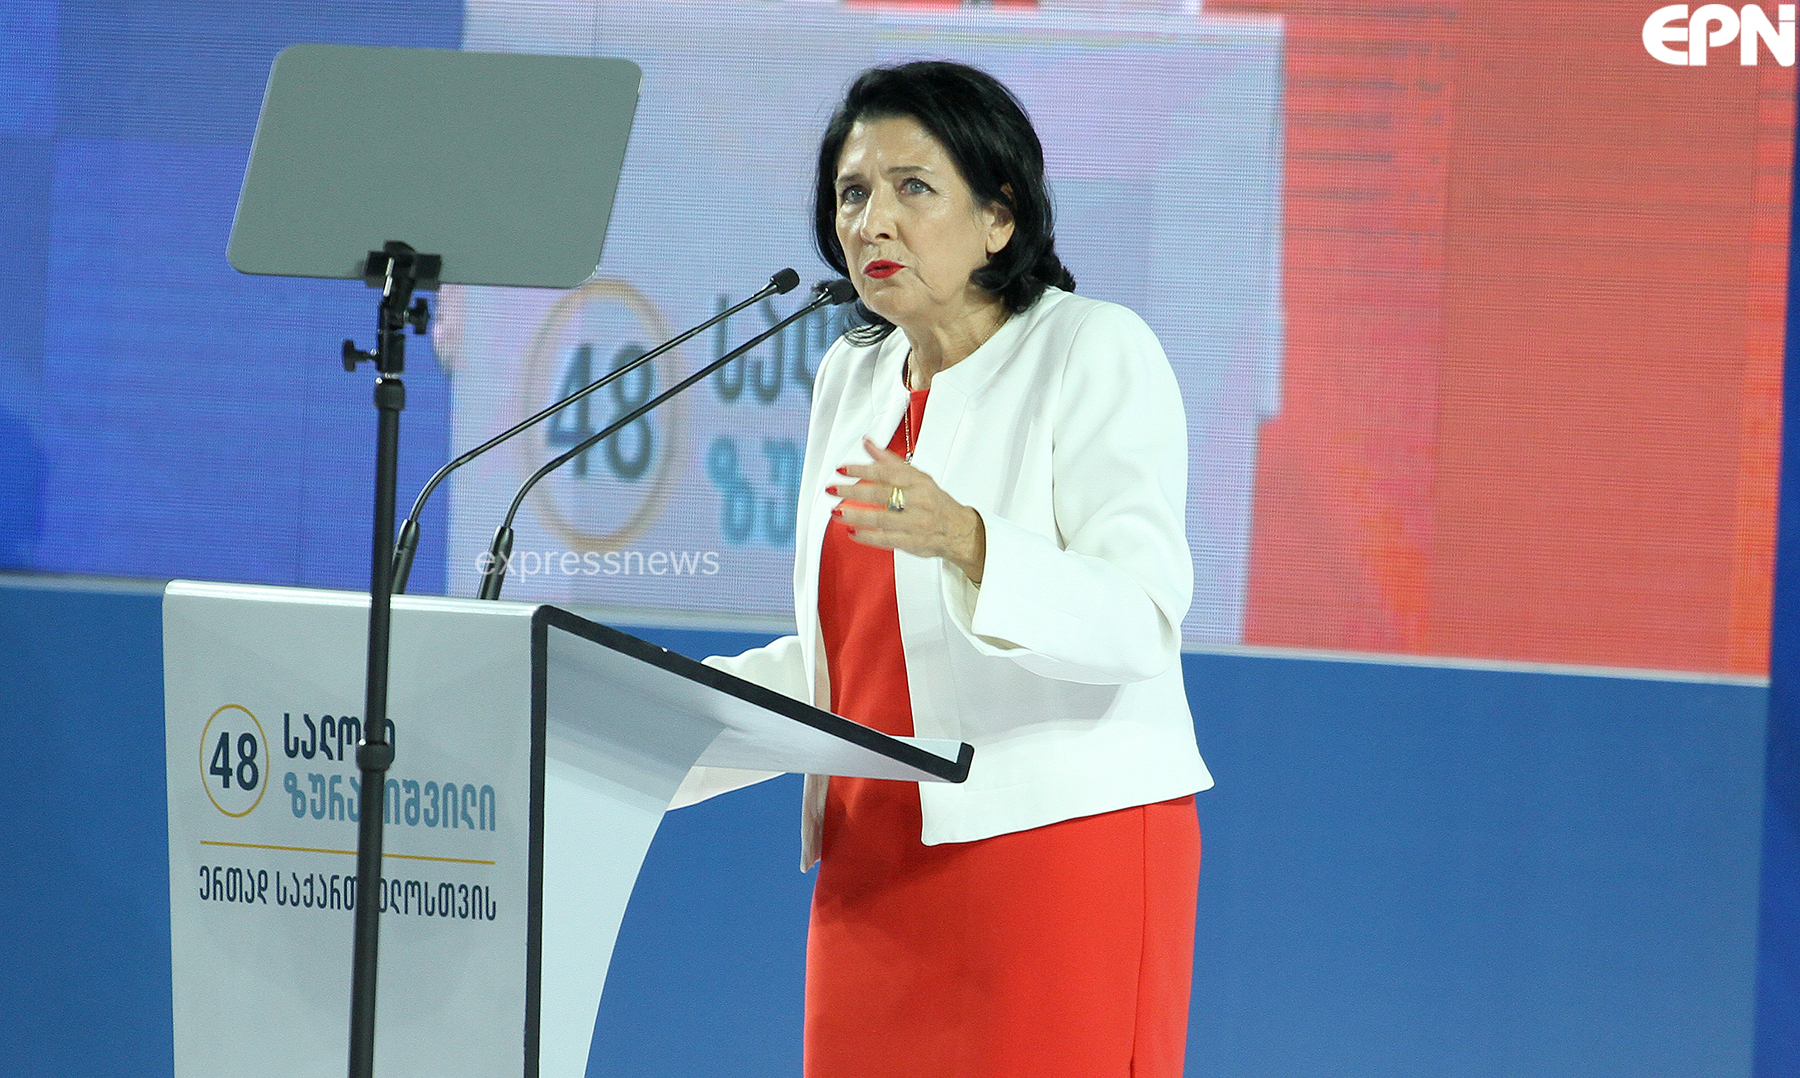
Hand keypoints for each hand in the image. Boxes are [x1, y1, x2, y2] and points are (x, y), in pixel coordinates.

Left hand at [829, 436, 986, 582]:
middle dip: (854, 492)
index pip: (887, 473)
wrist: (958, 530)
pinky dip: (868, 536)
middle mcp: (918, 501)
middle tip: (833, 489)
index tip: (843, 469)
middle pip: (882, 495)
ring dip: (856, 515)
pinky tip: (852, 532)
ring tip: (837, 511)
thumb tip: (868, 443)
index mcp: (918, 482)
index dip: (863, 470)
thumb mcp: (917, 476)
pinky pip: (887, 540)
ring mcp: (915, 523)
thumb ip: (889, 461)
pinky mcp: (912, 542)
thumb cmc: (934, 501)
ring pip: (882, 518)